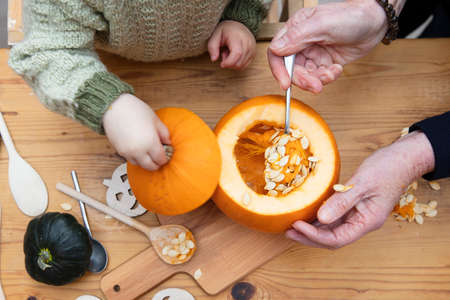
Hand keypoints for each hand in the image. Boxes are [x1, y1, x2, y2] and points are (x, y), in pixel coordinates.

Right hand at [103, 94, 170, 170]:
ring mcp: (128, 152)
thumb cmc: (134, 110)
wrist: (113, 107)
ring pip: (140, 165)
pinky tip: (139, 150)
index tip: (167, 154)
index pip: (161, 159)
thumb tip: (168, 142)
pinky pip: (130, 160)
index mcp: (150, 142)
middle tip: (159, 158)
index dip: (165, 158)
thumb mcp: (155, 120)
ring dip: (146, 162)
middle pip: (151, 166)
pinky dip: (136, 158)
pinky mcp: (119, 151)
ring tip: (149, 154)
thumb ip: (164, 133)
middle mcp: (139, 150)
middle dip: (157, 164)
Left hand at [208, 20, 255, 69]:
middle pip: (239, 62)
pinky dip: (237, 64)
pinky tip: (235, 55)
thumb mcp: (215, 35)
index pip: (237, 54)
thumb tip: (213, 59)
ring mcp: (252, 48)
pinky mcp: (253, 53)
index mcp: (238, 37)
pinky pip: (244, 66)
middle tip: (224, 53)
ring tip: (229, 53)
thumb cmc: (226, 31)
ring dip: (232, 64)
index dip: (228, 62)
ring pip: (241, 66)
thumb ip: (212, 47)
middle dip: (229, 63)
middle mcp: (248, 43)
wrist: (238, 24)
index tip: (221, 64)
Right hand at [268, 0, 390, 92]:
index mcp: (295, 29)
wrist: (375, 23)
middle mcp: (301, 42)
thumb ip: (297, 36)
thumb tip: (276, 48)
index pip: (277, 52)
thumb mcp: (322, 24)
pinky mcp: (323, 62)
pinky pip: (318, 76)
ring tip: (331, 74)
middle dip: (303, 79)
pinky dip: (327, 77)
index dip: (279, 69)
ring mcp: (312, 53)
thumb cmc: (351, 16)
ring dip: (317, 79)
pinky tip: (337, 69)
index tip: (285, 83)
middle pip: (291, 68)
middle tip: (316, 85)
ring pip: (305, 75)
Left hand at [286, 131, 434, 248]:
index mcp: (367, 221)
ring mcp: (358, 215)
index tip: (296, 225)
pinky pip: (334, 217)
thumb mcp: (362, 183)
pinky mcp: (354, 206)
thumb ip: (342, 201)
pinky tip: (305, 214)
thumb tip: (321, 218)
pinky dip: (319, 218)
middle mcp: (362, 222)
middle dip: (309, 237)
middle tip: (287, 231)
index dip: (314, 235)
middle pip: (332, 239)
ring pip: (332, 230)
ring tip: (291, 226)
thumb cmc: (388, 168)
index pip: (337, 239)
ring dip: (312, 229)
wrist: (403, 158)